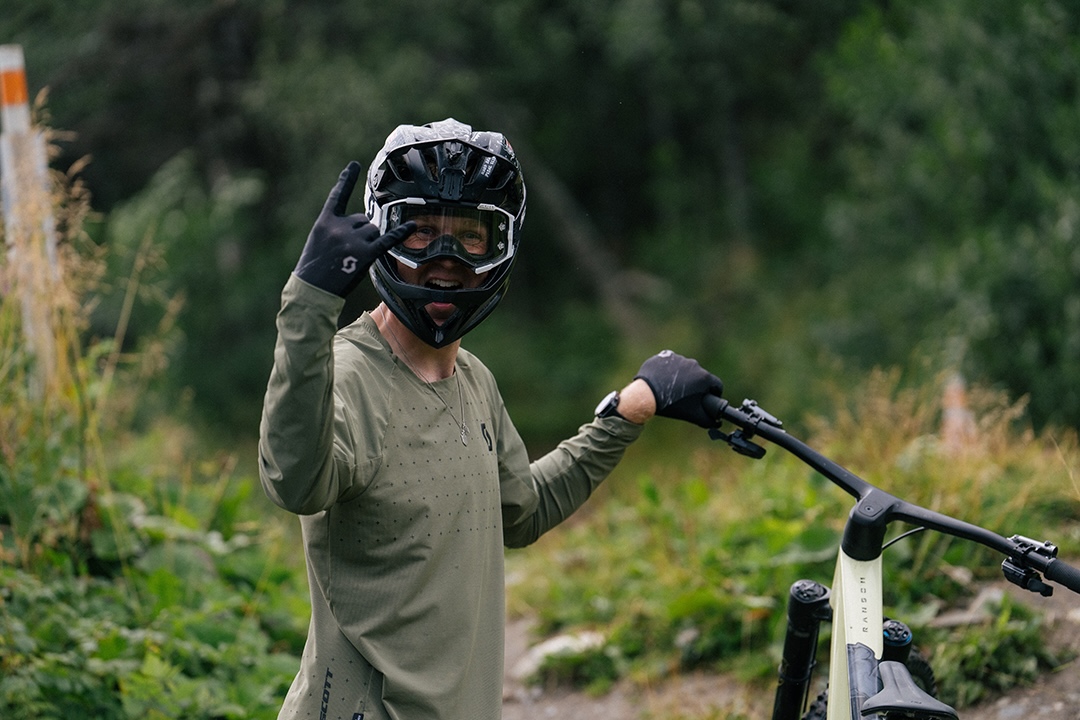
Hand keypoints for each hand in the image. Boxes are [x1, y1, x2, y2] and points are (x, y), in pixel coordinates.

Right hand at [293, 161, 415, 296]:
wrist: (314, 289)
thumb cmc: (315, 267)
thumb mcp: (318, 241)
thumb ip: (336, 227)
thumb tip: (364, 224)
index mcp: (325, 221)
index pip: (338, 196)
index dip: (346, 179)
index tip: (354, 165)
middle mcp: (340, 227)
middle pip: (363, 220)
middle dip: (360, 232)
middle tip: (347, 252)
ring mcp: (353, 240)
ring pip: (374, 230)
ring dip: (370, 241)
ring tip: (354, 257)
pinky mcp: (366, 254)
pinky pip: (387, 240)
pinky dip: (400, 233)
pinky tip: (412, 226)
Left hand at [634, 350, 722, 427]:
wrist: (646, 395)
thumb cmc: (671, 405)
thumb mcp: (692, 415)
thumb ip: (708, 419)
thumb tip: (716, 422)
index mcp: (704, 377)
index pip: (716, 385)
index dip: (714, 393)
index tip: (707, 399)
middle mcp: (694, 364)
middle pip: (701, 377)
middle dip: (696, 386)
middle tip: (686, 396)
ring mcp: (679, 358)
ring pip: (686, 369)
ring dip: (683, 377)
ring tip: (672, 389)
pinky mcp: (666, 355)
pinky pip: (672, 363)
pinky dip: (670, 370)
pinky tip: (664, 379)